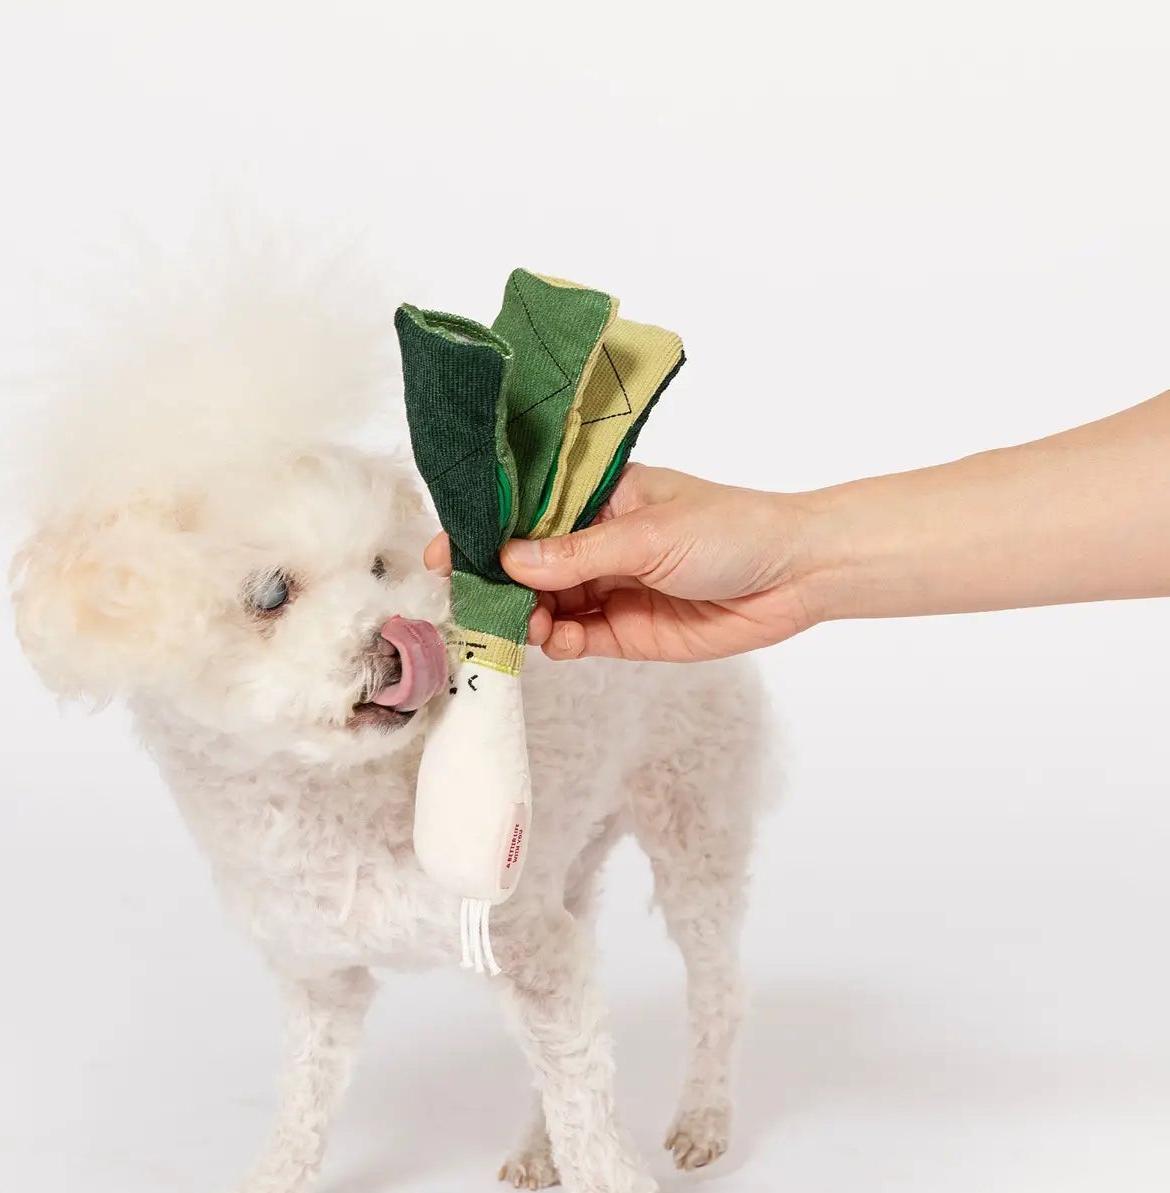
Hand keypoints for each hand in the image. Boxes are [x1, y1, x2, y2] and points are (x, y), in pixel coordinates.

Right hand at [423, 464, 816, 661]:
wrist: (796, 578)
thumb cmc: (732, 531)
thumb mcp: (650, 535)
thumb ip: (577, 554)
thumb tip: (508, 561)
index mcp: (598, 498)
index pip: (525, 512)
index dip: (485, 531)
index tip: (448, 553)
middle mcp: (595, 541)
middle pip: (525, 564)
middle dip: (497, 584)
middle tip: (476, 604)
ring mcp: (606, 586)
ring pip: (543, 605)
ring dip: (526, 617)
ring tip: (529, 626)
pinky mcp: (622, 630)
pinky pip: (573, 638)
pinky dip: (558, 643)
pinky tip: (559, 642)